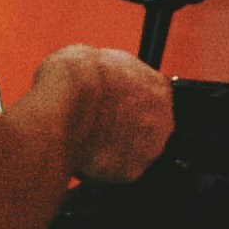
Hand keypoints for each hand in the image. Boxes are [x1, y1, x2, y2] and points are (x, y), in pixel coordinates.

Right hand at [39, 43, 173, 182]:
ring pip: (135, 151)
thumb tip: (104, 79)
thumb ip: (113, 75)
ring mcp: (150, 148)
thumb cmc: (78, 77)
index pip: (152, 97)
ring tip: (89, 139)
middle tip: (99, 124)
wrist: (65, 104)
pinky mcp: (132, 171)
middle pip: (148, 127)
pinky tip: (86, 154)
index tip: (112, 104)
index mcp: (158, 87)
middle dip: (125, 127)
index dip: (128, 101)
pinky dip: (104, 167)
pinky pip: (119, 171)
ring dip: (117, 148)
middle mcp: (163, 119)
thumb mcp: (98, 57)